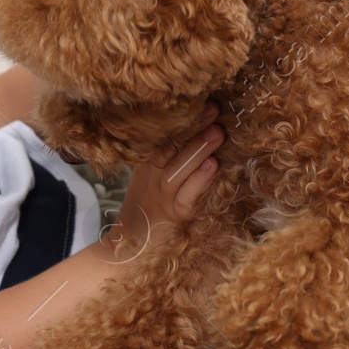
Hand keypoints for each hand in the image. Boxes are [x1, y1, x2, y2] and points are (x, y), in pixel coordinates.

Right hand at [101, 101, 224, 259]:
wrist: (131, 246)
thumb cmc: (148, 208)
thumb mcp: (150, 178)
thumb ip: (170, 156)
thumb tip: (202, 128)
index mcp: (147, 164)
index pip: (163, 137)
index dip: (182, 120)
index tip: (200, 101)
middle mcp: (153, 178)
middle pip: (170, 148)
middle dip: (192, 128)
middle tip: (212, 108)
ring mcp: (163, 197)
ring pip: (179, 169)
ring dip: (198, 150)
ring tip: (217, 132)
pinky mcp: (176, 216)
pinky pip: (188, 196)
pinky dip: (199, 181)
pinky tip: (213, 166)